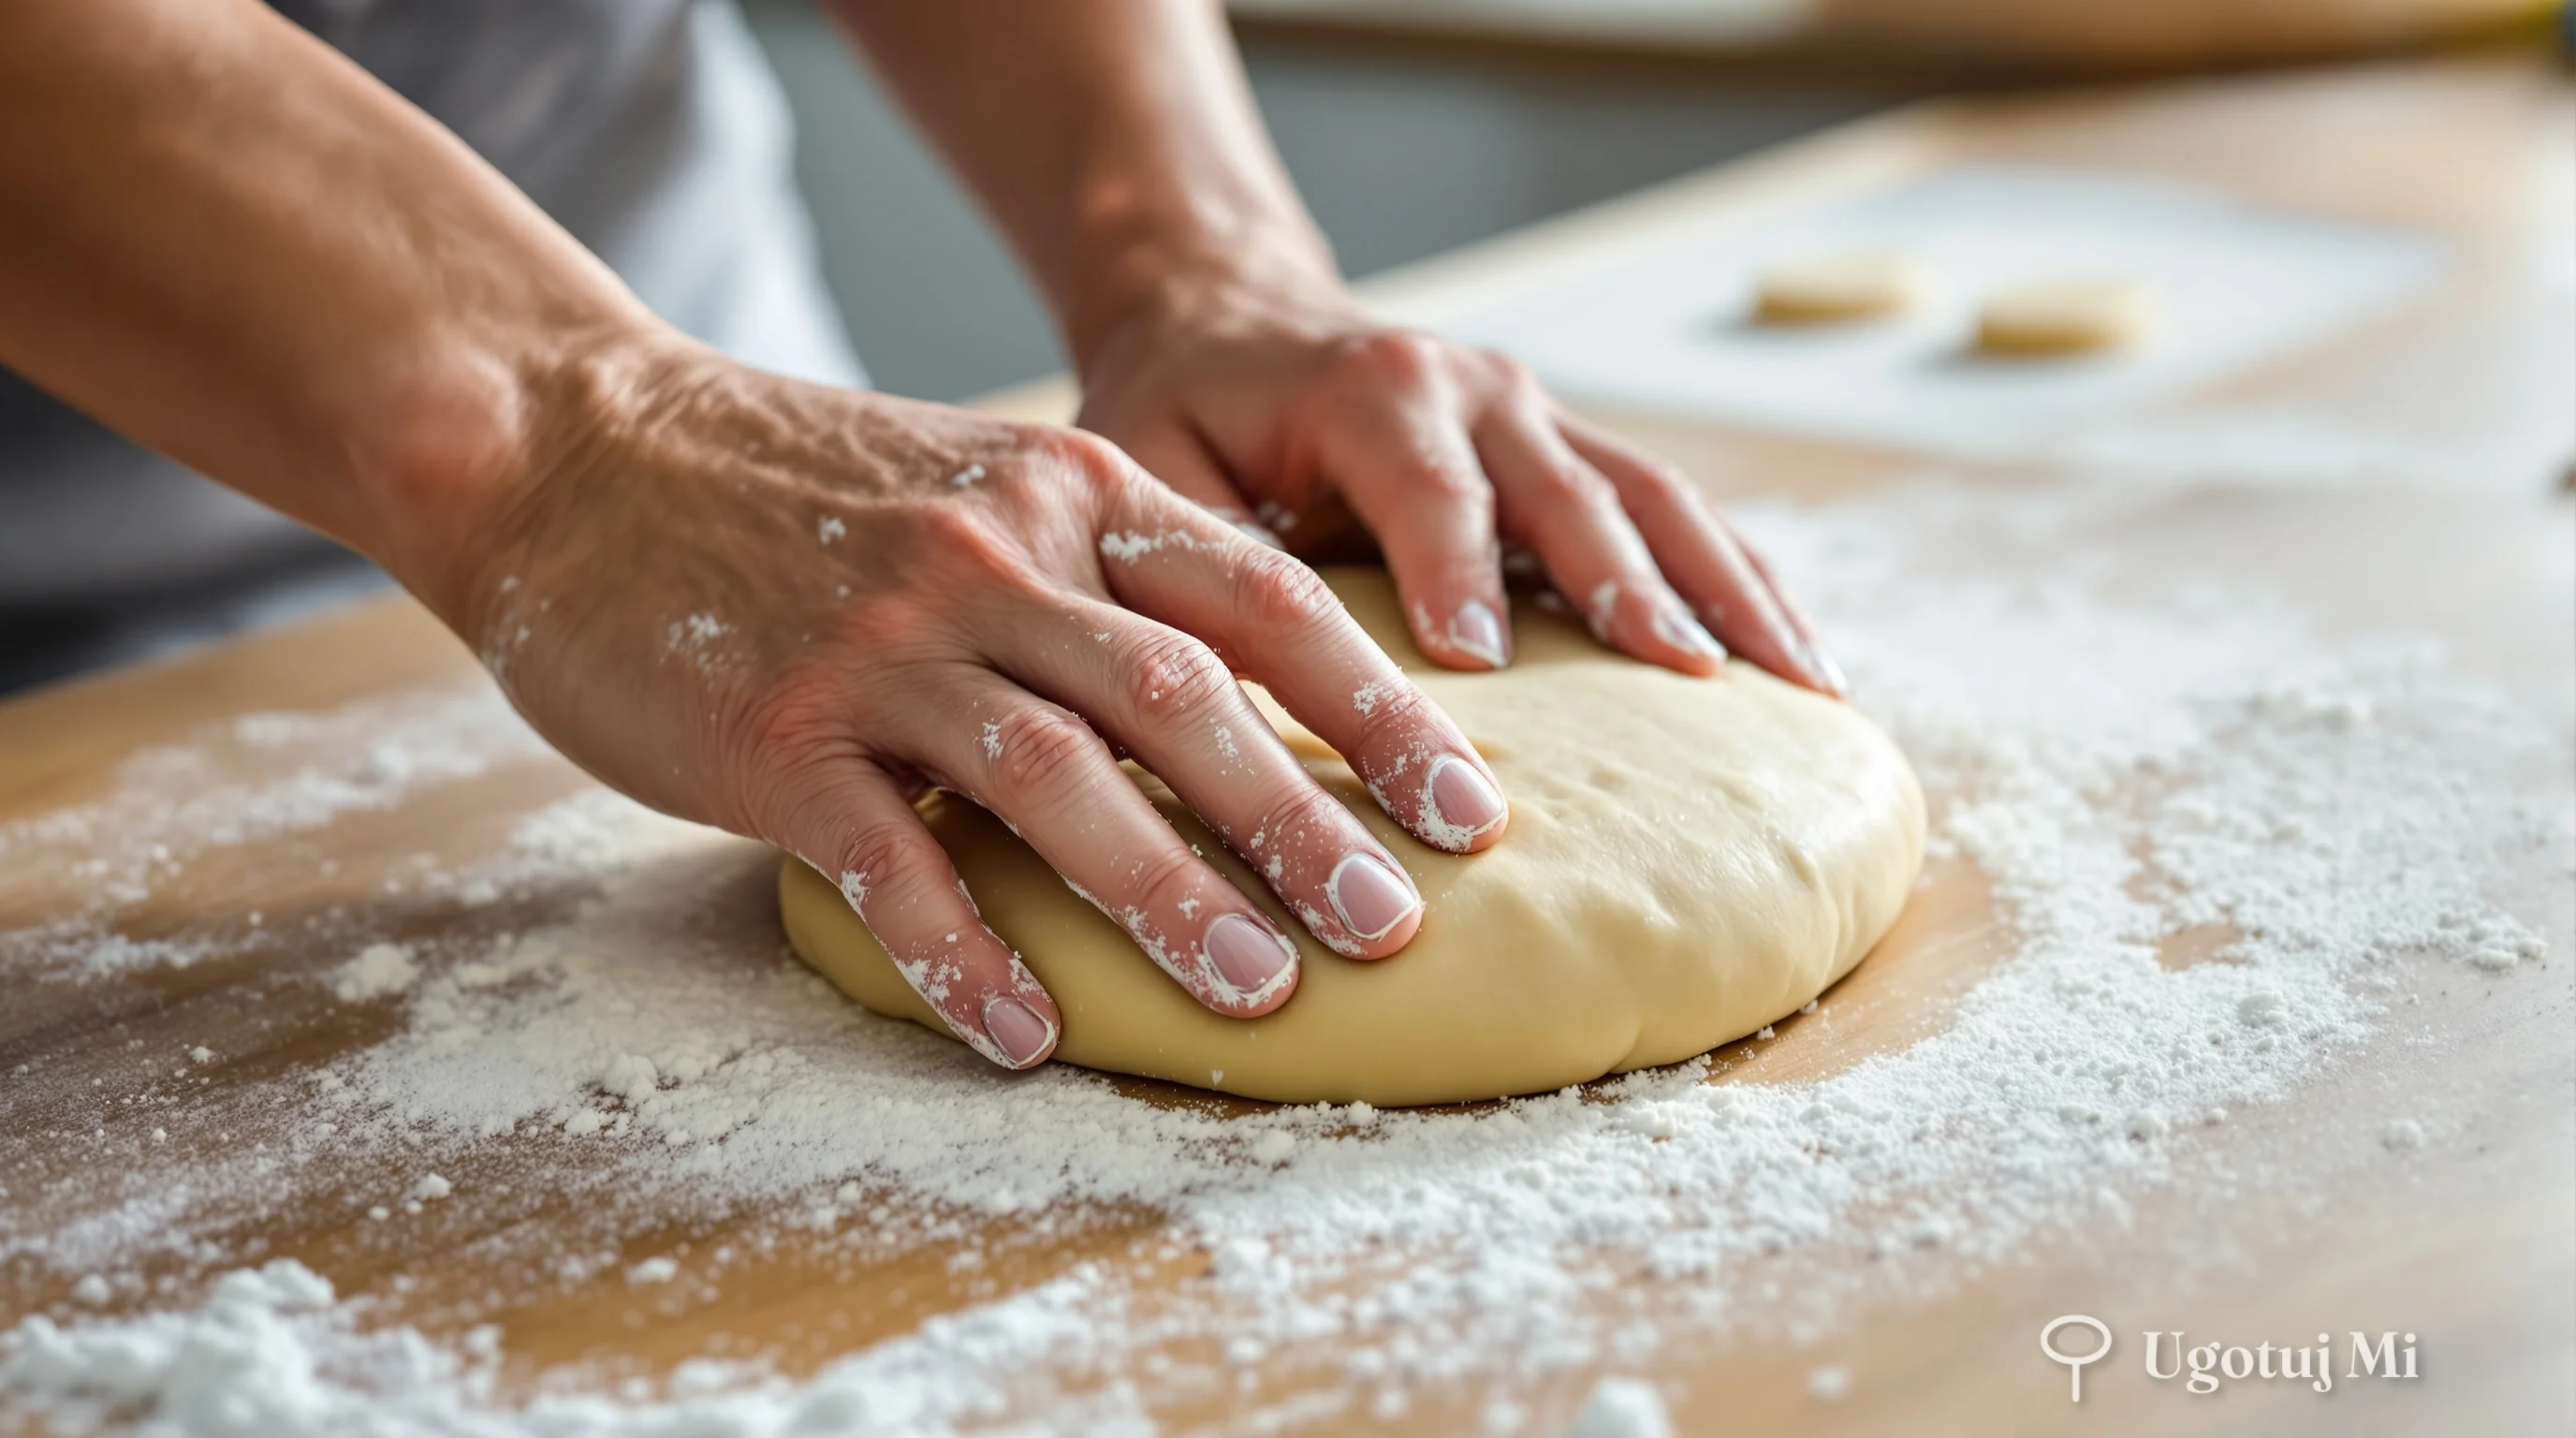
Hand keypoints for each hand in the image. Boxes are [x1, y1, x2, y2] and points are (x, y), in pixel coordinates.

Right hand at [452, 337, 1508, 1069]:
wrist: (577, 444)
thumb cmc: (800, 490)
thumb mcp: (982, 483)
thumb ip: (1102, 572)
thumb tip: (1248, 706)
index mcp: (1069, 494)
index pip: (1264, 602)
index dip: (1379, 709)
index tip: (1470, 806)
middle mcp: (994, 560)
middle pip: (1186, 702)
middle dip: (1306, 822)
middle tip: (1396, 928)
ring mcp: (881, 646)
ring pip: (1058, 779)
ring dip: (1167, 895)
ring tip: (1258, 993)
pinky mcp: (773, 732)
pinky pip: (890, 859)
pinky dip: (966, 950)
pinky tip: (1029, 1032)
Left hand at [1073, 271, 1844, 694]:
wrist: (1230, 320)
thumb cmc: (1184, 417)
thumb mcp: (1152, 479)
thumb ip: (1190, 568)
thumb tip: (1218, 702)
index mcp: (1370, 389)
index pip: (1425, 485)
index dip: (1455, 570)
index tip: (1481, 665)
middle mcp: (1476, 390)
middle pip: (1574, 493)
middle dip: (1632, 589)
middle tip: (1688, 684)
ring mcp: (1539, 418)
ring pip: (1657, 501)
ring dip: (1730, 591)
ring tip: (1804, 687)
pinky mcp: (1571, 454)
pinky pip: (1675, 516)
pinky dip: (1740, 584)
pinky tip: (1795, 664)